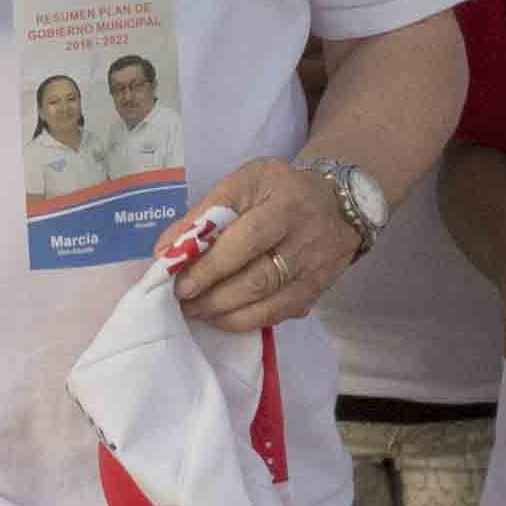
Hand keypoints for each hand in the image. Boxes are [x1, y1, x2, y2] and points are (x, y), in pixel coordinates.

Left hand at [167, 158, 359, 332]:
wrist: (339, 205)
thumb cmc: (281, 189)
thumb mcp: (244, 183)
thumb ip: (204, 214)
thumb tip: (166, 250)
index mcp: (286, 204)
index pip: (248, 239)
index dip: (212, 265)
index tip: (179, 281)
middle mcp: (305, 240)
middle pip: (258, 278)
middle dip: (214, 296)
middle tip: (182, 302)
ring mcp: (314, 271)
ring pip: (269, 304)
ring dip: (225, 314)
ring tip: (195, 312)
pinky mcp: (315, 292)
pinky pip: (279, 316)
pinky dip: (245, 322)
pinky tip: (221, 318)